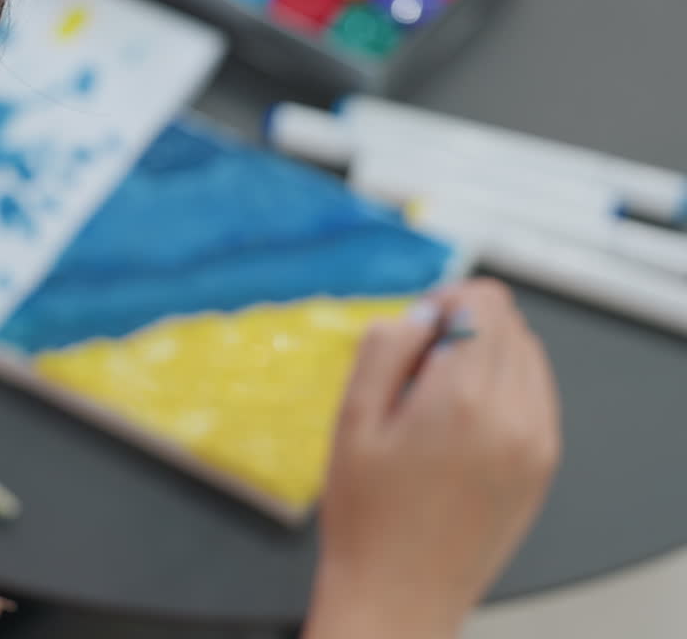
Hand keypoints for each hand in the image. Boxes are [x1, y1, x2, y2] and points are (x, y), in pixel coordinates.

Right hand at [305, 279, 560, 638]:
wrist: (399, 592)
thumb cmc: (368, 517)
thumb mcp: (351, 419)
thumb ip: (384, 348)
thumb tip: (418, 313)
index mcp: (462, 398)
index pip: (485, 301)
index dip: (445, 302)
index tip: (416, 331)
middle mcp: (513, 415)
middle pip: (510, 325)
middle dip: (464, 330)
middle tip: (416, 372)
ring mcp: (537, 443)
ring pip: (528, 358)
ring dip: (487, 360)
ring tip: (437, 404)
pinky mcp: (542, 467)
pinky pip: (537, 398)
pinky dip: (505, 393)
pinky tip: (461, 427)